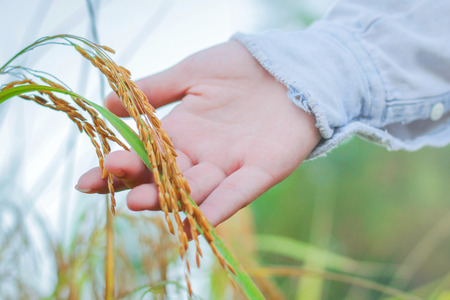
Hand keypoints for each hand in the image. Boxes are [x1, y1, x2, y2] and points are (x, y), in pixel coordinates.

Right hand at [76, 40, 319, 225]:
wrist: (286, 65)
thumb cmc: (240, 67)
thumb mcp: (193, 73)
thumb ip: (156, 89)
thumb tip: (108, 103)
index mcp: (184, 133)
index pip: (145, 157)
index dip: (118, 169)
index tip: (87, 180)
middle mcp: (203, 156)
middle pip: (167, 178)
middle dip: (141, 184)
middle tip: (116, 184)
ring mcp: (230, 166)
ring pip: (197, 190)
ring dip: (172, 199)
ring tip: (143, 201)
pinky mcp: (261, 171)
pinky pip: (238, 194)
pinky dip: (219, 207)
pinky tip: (198, 221)